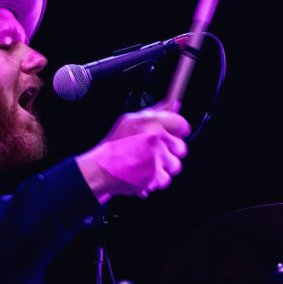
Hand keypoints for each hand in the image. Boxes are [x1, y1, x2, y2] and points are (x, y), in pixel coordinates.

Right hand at [75, 105, 190, 202]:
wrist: (101, 169)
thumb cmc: (114, 145)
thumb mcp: (131, 120)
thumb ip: (155, 112)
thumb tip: (174, 104)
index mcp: (151, 123)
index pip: (181, 124)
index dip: (179, 130)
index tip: (176, 133)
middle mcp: (156, 140)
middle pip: (181, 147)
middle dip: (170, 151)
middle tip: (156, 151)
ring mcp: (156, 160)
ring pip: (175, 165)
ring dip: (164, 166)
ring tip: (148, 164)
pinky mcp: (154, 177)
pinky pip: (165, 179)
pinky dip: (156, 179)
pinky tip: (144, 173)